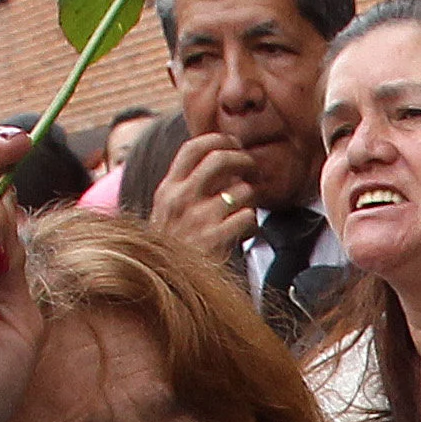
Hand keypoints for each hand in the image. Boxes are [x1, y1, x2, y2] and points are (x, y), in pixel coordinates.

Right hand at [149, 133, 262, 265]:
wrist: (168, 281)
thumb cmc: (174, 246)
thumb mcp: (168, 211)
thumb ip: (186, 187)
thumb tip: (217, 161)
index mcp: (168, 189)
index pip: (192, 148)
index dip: (218, 139)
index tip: (233, 142)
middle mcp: (180, 198)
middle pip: (220, 159)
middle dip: (243, 159)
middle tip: (252, 167)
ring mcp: (198, 218)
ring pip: (242, 190)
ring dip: (250, 199)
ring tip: (243, 212)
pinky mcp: (216, 238)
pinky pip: (249, 217)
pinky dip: (252, 224)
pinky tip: (243, 233)